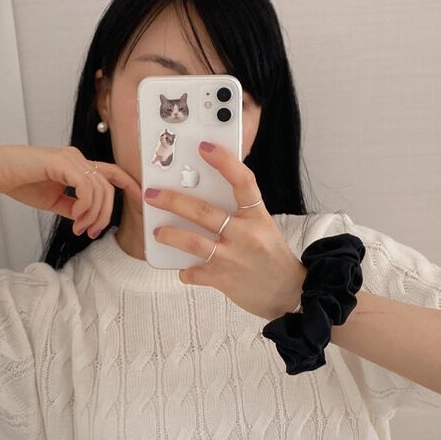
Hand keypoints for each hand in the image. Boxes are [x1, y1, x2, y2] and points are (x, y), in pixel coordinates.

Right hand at [0, 144, 142, 235]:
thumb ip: (73, 207)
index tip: (138, 199)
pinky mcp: (62, 162)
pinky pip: (87, 187)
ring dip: (94, 214)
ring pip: (100, 189)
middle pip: (109, 187)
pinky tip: (74, 217)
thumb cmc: (20, 182)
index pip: (111, 172)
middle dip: (105, 214)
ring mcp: (71, 158)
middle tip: (91, 232)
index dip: (128, 184)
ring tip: (79, 227)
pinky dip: (85, 206)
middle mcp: (77, 158)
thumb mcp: (53, 200)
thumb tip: (86, 219)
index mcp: (77, 164)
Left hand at [144, 142, 304, 320]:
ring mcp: (233, 257)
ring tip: (157, 232)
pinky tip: (184, 269)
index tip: (204, 147)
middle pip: (204, 212)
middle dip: (173, 201)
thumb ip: (238, 211)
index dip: (224, 161)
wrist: (288, 292)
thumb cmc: (270, 255)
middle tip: (152, 194)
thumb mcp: (262, 226)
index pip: (242, 181)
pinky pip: (194, 273)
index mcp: (257, 215)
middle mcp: (245, 234)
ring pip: (194, 242)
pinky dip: (186, 271)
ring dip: (171, 236)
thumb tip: (202, 194)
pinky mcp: (223, 279)